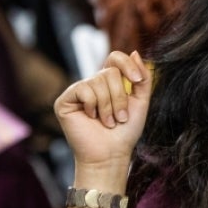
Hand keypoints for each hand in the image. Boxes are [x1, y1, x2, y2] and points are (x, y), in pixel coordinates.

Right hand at [54, 51, 150, 172]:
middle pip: (109, 72)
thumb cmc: (125, 132)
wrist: (111, 154)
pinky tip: (91, 118)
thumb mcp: (140, 102)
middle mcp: (92, 84)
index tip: (136, 81)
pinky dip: (93, 106)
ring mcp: (78, 91)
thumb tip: (135, 53)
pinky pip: (84, 90)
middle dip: (120, 97)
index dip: (126, 64)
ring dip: (108, 106)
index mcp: (109, 82)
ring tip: (108, 122)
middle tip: (120, 117)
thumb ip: (142, 79)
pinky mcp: (65, 100)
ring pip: (98, 81)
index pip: (115, 58)